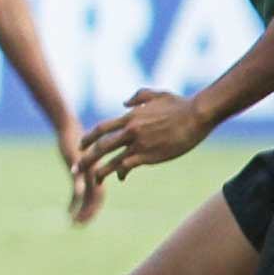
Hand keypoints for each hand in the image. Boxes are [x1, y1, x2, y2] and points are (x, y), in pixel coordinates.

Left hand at [75, 90, 204, 201]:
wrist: (197, 115)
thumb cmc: (180, 104)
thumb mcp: (156, 94)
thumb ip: (138, 96)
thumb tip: (124, 103)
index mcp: (130, 117)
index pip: (101, 129)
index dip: (88, 138)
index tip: (80, 146)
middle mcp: (130, 130)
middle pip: (100, 147)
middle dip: (86, 159)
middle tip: (76, 168)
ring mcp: (139, 144)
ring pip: (112, 160)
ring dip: (100, 171)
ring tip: (93, 180)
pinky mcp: (150, 155)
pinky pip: (129, 166)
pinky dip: (121, 172)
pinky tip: (120, 177)